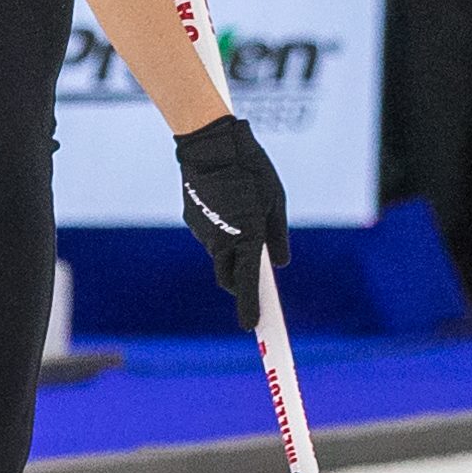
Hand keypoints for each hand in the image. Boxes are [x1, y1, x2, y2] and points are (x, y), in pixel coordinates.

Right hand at [174, 115, 292, 329]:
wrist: (211, 144)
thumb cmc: (250, 170)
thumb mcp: (275, 200)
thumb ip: (277, 235)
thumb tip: (280, 263)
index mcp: (247, 238)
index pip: (247, 285)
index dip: (249, 308)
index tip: (253, 327)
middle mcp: (221, 241)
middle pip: (229, 276)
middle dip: (241, 282)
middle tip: (256, 268)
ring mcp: (202, 232)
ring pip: (219, 254)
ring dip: (232, 249)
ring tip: (243, 213)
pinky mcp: (191, 220)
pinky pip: (209, 235)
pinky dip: (220, 230)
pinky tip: (227, 204)